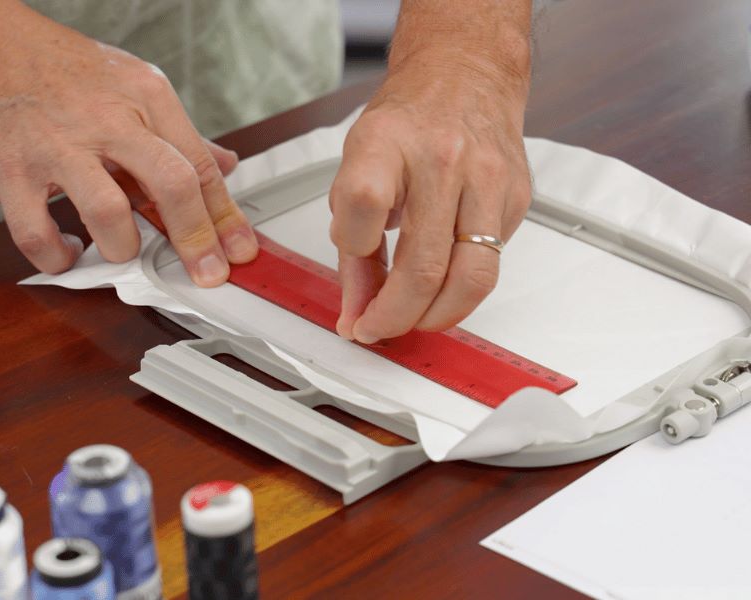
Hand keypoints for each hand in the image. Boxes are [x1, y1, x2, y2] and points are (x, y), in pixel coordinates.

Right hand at [0, 0, 256, 284]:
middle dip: (196, 240)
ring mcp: (56, 147)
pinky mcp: (10, 172)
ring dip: (124, 249)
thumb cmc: (62, 70)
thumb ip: (180, 133)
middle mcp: (106, 119)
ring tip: (122, 249)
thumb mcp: (134, 86)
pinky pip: (38, 234)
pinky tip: (70, 251)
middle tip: (205, 273)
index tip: (239, 250)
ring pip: (110, 215)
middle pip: (172, 185)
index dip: (226, 217)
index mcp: (146, 97)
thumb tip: (223, 165)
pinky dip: (59, 257)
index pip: (200, 166)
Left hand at [331, 48, 531, 343]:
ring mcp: (487, 180)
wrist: (465, 75)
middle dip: (394, 317)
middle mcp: (441, 159)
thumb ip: (352, 246)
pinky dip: (461, 289)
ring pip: (470, 280)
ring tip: (413, 321)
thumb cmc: (406, 122)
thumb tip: (355, 314)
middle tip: (376, 330)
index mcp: (386, 144)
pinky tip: (442, 283)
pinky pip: (490, 266)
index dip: (353, 255)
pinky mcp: (516, 199)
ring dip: (435, 318)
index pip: (363, 207)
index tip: (350, 277)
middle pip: (422, 265)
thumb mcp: (356, 168)